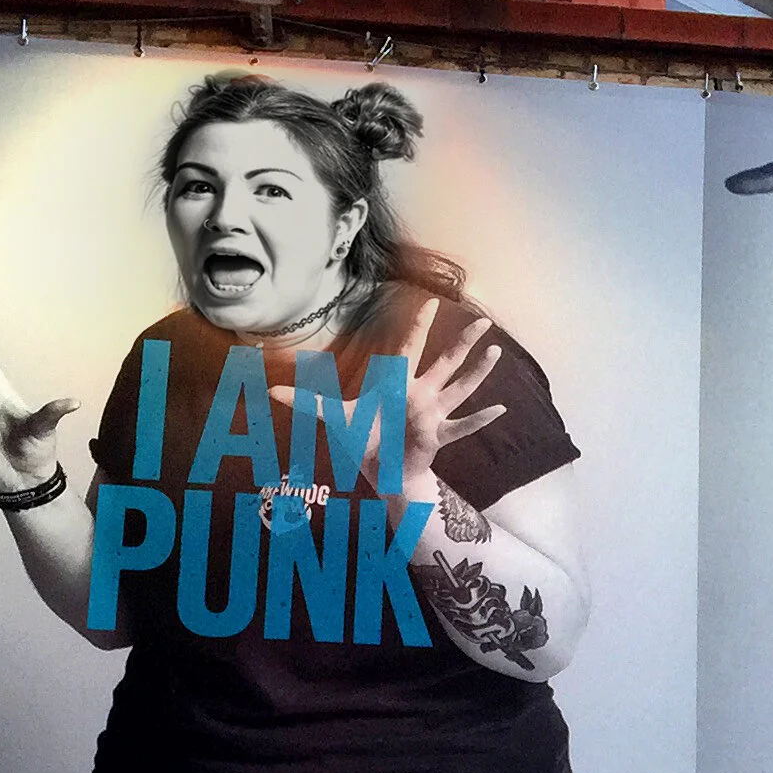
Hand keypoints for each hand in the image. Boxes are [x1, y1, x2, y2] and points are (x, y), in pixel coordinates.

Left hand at [270, 299, 507, 498]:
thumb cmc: (364, 440)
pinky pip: (463, 426)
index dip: (420, 324)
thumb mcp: (334, 419)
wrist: (383, 472)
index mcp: (398, 383)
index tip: (431, 300)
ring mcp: (433, 414)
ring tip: (496, 351)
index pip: (410, 346)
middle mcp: (421, 394)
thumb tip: (271, 392)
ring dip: (478, 372)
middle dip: (464, 341)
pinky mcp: (438, 436)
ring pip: (460, 388)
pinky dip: (481, 419)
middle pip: (446, 361)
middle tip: (483, 320)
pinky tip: (500, 409)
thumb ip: (305, 403)